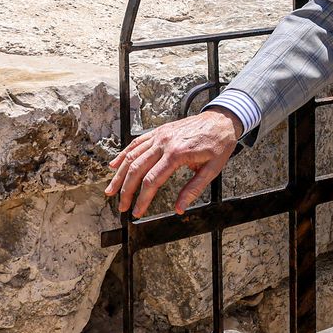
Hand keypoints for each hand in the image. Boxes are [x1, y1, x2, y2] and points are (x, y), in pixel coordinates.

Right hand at [105, 108, 242, 217]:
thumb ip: (193, 189)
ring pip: (132, 156)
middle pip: (136, 169)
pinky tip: (114, 165)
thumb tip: (179, 208)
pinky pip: (136, 143)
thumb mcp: (212, 170)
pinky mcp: (159, 131)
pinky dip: (123, 154)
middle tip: (122, 206)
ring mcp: (159, 135)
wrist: (222, 120)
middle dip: (126, 190)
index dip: (142, 199)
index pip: (152, 181)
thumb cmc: (219, 144)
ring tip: (110, 190)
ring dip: (119, 174)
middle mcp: (164, 143)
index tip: (137, 212)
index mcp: (177, 153)